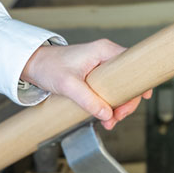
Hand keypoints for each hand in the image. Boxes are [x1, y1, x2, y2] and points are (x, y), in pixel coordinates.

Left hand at [21, 39, 151, 129]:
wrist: (32, 65)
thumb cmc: (48, 67)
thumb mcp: (67, 84)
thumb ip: (87, 99)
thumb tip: (107, 114)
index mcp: (104, 51)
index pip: (132, 66)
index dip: (139, 83)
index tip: (140, 99)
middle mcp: (106, 56)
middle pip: (128, 80)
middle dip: (126, 102)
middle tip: (117, 117)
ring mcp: (102, 66)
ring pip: (120, 88)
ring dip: (117, 106)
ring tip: (109, 122)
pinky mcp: (96, 75)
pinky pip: (110, 90)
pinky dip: (109, 104)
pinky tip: (105, 117)